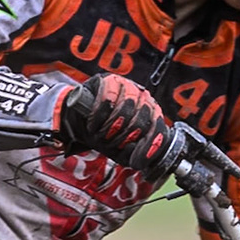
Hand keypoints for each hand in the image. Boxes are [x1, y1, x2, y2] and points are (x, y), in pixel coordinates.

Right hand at [57, 74, 182, 177]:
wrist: (82, 123)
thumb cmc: (105, 135)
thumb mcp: (121, 150)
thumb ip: (134, 156)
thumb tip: (139, 159)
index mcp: (152, 112)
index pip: (158, 127)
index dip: (148, 144)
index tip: (136, 157)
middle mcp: (143, 96)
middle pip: (140, 119)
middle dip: (123, 137)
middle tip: (110, 143)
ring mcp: (127, 85)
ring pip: (125, 108)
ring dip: (110, 127)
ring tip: (101, 135)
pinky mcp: (108, 80)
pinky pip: (107, 98)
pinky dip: (100, 115)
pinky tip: (94, 124)